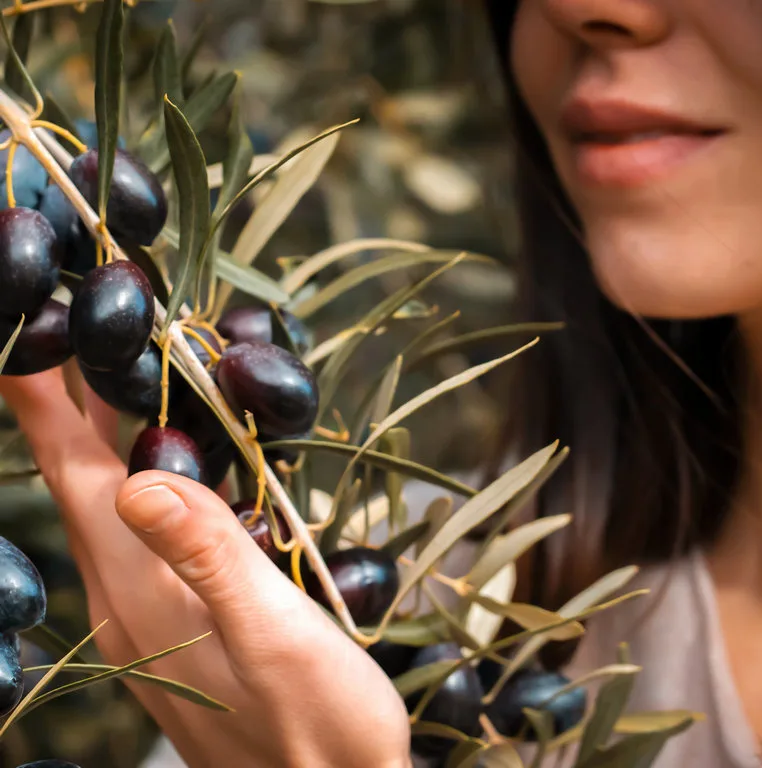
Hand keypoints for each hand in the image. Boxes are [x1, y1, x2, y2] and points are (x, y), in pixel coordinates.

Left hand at [0, 369, 411, 767]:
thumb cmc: (321, 723)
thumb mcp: (275, 635)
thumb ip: (208, 557)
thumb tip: (137, 482)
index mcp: (143, 591)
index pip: (78, 478)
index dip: (44, 406)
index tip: (26, 337)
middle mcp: (129, 599)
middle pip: (85, 483)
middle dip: (70, 404)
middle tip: (78, 332)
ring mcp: (151, 616)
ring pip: (114, 506)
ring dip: (107, 438)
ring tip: (118, 378)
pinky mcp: (180, 624)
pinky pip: (147, 533)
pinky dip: (149, 478)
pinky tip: (174, 463)